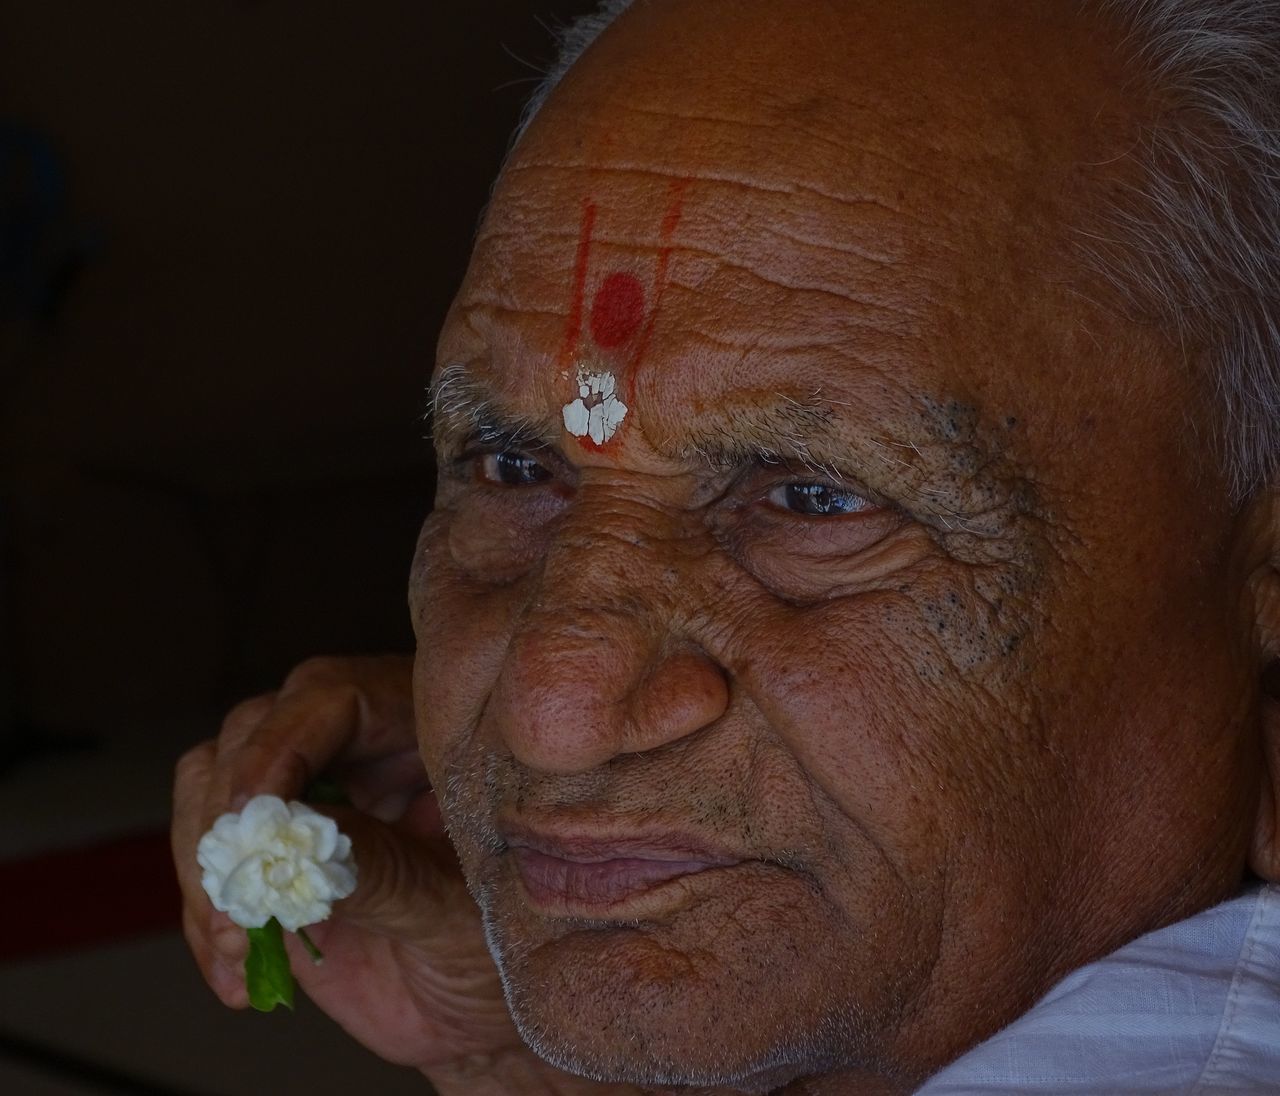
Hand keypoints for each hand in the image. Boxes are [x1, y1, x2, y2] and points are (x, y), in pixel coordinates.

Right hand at [171, 655, 525, 1080]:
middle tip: (237, 894)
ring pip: (213, 784)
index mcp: (427, 731)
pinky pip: (210, 858)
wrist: (483, 1017)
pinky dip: (205, 916)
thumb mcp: (457, 914)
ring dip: (205, 867)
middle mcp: (363, 749)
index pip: (335, 696)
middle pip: (256, 729)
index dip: (281, 743)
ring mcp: (312, 797)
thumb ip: (386, 873)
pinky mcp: (274, 853)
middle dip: (230, 814)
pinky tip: (234, 976)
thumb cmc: (503, 948)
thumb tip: (301, 834)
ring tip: (235, 943)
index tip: (254, 815)